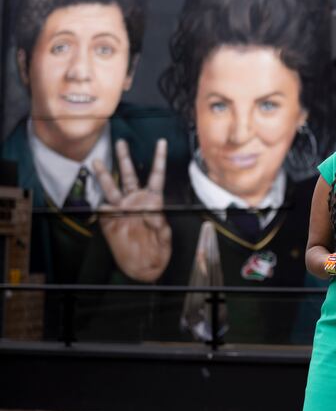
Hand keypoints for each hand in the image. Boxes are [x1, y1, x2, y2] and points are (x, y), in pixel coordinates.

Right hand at [94, 138, 170, 282]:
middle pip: (129, 176)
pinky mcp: (109, 222)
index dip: (158, 159)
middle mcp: (136, 202)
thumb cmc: (158, 251)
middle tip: (120, 142)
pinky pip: (103, 210)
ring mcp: (121, 210)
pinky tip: (105, 209)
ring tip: (96, 162)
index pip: (156, 176)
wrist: (143, 267)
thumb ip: (160, 223)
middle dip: (123, 159)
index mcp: (153, 201)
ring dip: (104, 175)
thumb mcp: (165, 238)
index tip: (161, 142)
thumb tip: (151, 208)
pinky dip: (102, 207)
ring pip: (111, 188)